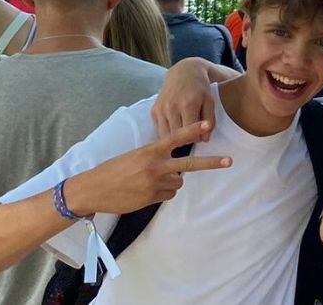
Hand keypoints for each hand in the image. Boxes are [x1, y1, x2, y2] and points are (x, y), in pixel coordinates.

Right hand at [65, 121, 231, 215]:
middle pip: (189, 165)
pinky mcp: (151, 198)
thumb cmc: (113, 169)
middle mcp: (154, 166)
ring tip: (150, 180)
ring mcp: (154, 184)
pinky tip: (146, 190)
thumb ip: (155, 156)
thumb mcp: (134, 155)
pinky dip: (163, 192)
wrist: (92, 189)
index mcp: (149, 151)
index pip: (175, 138)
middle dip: (211, 163)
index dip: (192, 131)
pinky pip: (168, 194)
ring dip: (172, 181)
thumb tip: (175, 165)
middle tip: (229, 161)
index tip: (207, 125)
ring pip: (179, 182)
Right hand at [151, 58, 216, 140]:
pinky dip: (166, 132)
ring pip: (165, 136)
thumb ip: (210, 120)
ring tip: (183, 133)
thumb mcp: (210, 101)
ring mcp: (161, 109)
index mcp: (188, 105)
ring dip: (174, 138)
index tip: (200, 135)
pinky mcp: (154, 110)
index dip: (197, 137)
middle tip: (192, 135)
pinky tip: (174, 127)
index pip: (191, 134)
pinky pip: (158, 129)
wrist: (184, 72)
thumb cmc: (200, 88)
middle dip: (186, 139)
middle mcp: (171, 107)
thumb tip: (204, 139)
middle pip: (177, 136)